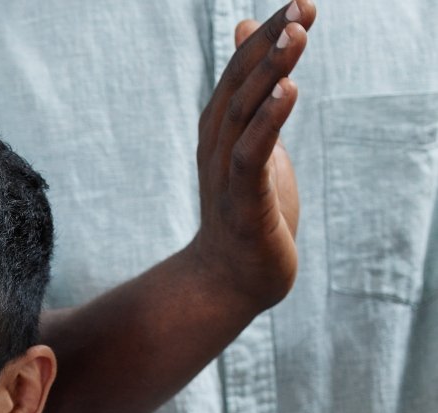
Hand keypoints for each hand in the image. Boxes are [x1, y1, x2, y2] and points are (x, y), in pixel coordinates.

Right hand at [187, 0, 316, 314]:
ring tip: (296, 37)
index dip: (268, 35)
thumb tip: (248, 29)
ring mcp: (225, 173)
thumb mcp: (252, 139)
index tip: (300, 3)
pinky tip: (289, 91)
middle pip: (241, 84)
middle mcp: (216, 144)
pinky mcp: (241, 202)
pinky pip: (251, 156)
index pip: (241, 71)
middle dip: (270, 44)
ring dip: (270, 73)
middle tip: (301, 8)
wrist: (230, 279)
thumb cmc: (247, 210)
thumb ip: (252, 89)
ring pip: (244, 113)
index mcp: (221, 129)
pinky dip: (268, 122)